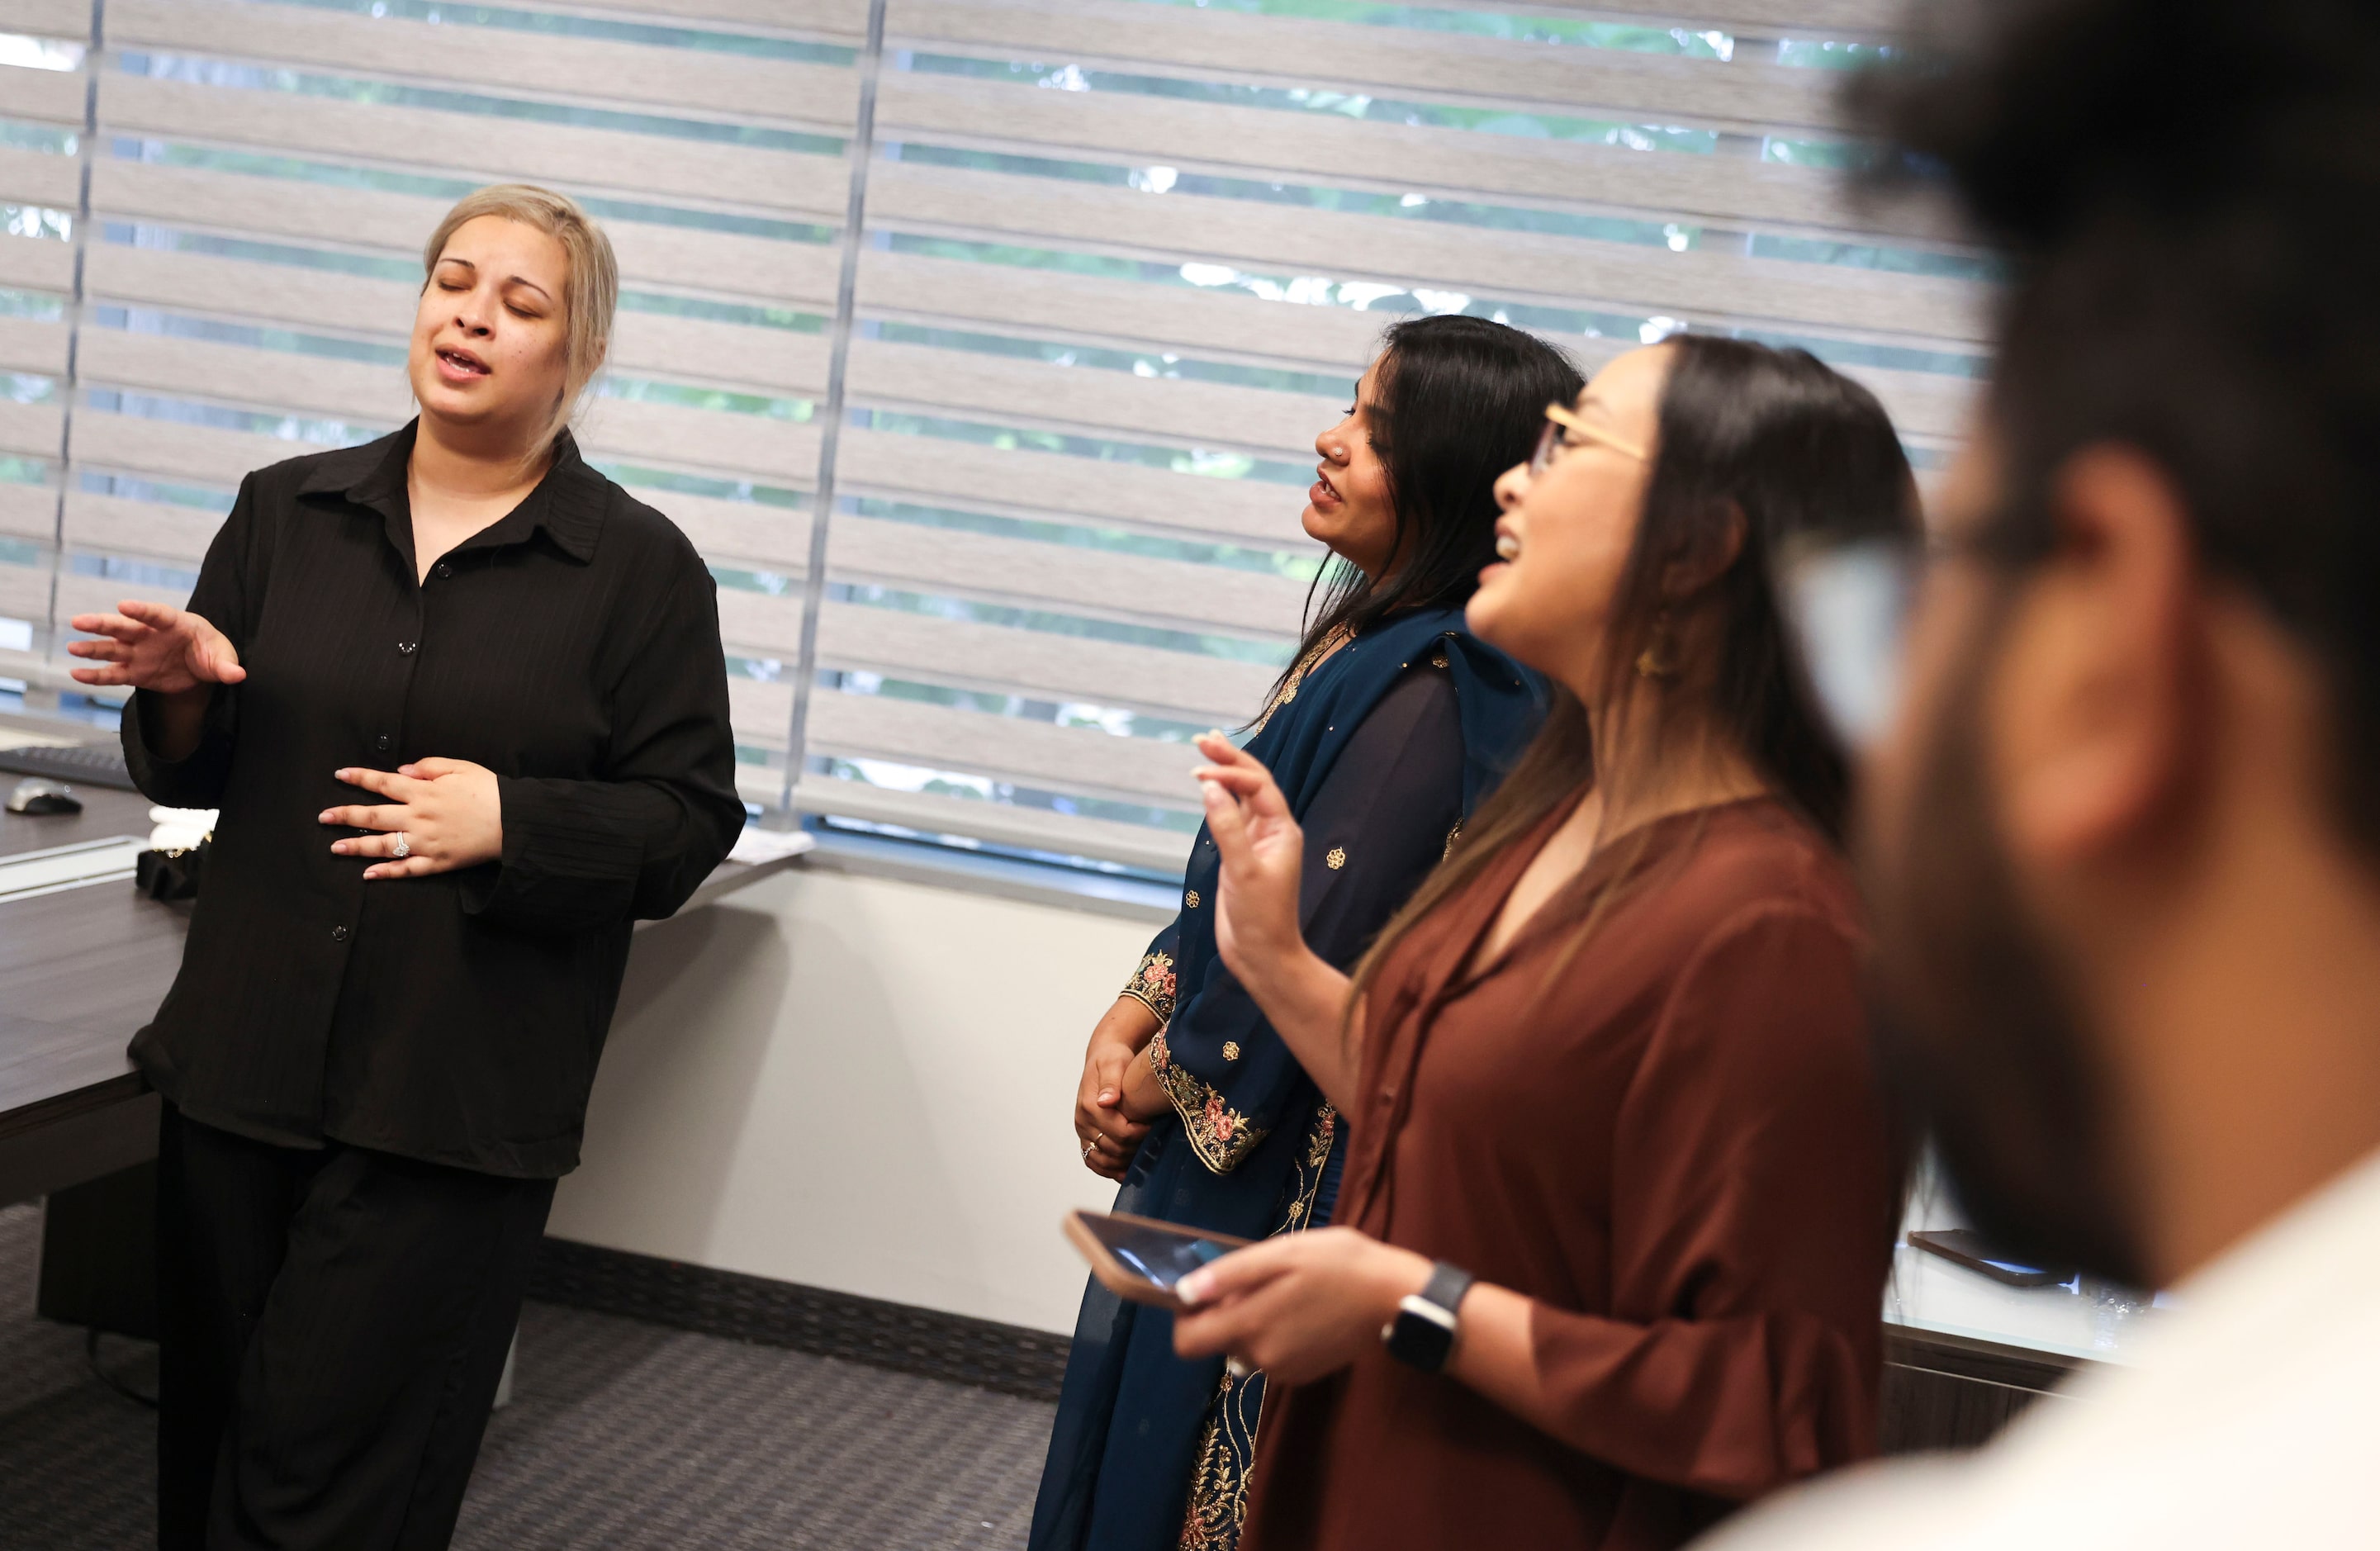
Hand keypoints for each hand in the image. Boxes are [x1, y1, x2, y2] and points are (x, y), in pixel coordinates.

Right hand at [65, 600, 244, 694]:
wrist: (202, 669)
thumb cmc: (213, 653)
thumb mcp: (223, 658)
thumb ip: (227, 666)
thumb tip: (238, 675)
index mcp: (175, 624)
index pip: (157, 614)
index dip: (141, 610)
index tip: (124, 606)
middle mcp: (151, 635)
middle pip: (124, 627)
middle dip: (103, 624)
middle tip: (79, 621)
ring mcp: (139, 653)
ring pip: (112, 648)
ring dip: (92, 648)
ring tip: (72, 646)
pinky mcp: (134, 672)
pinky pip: (112, 673)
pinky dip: (96, 675)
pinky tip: (76, 673)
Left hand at [320, 758, 502, 879]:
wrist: (514, 822)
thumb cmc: (490, 791)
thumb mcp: (461, 768)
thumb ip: (429, 767)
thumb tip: (402, 770)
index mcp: (423, 792)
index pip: (382, 783)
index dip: (359, 777)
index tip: (339, 775)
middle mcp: (418, 818)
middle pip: (373, 816)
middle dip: (345, 815)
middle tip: (323, 817)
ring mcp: (425, 843)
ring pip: (383, 845)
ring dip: (356, 846)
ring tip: (335, 847)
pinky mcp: (437, 862)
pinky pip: (406, 869)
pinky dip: (386, 873)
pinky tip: (368, 874)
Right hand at [1077, 998, 1158, 1179]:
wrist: (1103, 1058)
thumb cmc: (1112, 1058)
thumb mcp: (1114, 1063)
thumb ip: (1111, 1083)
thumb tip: (1106, 1101)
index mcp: (1090, 1105)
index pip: (1120, 1133)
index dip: (1141, 1134)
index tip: (1155, 1127)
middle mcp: (1083, 1121)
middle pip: (1113, 1149)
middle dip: (1135, 1149)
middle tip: (1154, 1143)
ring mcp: (1083, 1131)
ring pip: (1101, 1161)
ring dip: (1122, 1164)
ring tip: (1143, 1161)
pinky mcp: (1086, 1136)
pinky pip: (1093, 1161)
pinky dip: (1109, 1170)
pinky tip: (1126, 1172)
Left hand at [1172, 1227, 1433, 1385]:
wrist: (1394, 1298)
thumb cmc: (1338, 1265)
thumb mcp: (1281, 1254)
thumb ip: (1228, 1276)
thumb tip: (1183, 1293)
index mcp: (1251, 1328)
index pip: (1187, 1344)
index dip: (1186, 1318)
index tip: (1204, 1292)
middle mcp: (1262, 1359)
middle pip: (1219, 1342)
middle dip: (1227, 1312)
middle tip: (1261, 1279)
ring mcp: (1285, 1371)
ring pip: (1246, 1347)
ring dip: (1254, 1321)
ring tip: (1288, 1290)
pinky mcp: (1305, 1374)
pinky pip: (1272, 1355)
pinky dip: (1276, 1334)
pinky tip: (1304, 1309)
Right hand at [1192, 733, 1306, 996]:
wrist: (1262, 956)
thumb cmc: (1261, 918)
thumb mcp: (1242, 871)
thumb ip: (1227, 827)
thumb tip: (1210, 787)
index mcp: (1283, 830)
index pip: (1258, 786)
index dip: (1231, 772)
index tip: (1200, 772)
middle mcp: (1273, 831)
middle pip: (1252, 783)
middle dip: (1229, 759)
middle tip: (1203, 737)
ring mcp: (1256, 843)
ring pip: (1241, 798)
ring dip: (1224, 774)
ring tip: (1205, 750)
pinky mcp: (1240, 857)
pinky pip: (1231, 818)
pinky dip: (1219, 799)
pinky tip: (1207, 787)